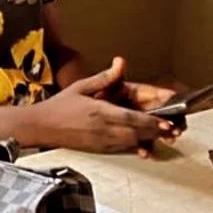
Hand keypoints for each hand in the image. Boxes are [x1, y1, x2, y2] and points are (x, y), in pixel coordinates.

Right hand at [41, 59, 175, 156]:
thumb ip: (103, 78)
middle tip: (172, 129)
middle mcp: (103, 128)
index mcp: (99, 111)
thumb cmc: (59, 106)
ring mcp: (101, 141)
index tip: (167, 122)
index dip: (152, 122)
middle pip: (137, 133)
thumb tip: (120, 63)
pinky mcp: (98, 149)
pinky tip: (143, 146)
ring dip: (148, 140)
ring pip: (131, 142)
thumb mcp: (79, 87)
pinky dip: (134, 147)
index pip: (132, 118)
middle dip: (155, 132)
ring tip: (161, 136)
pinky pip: (121, 149)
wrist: (40, 127)